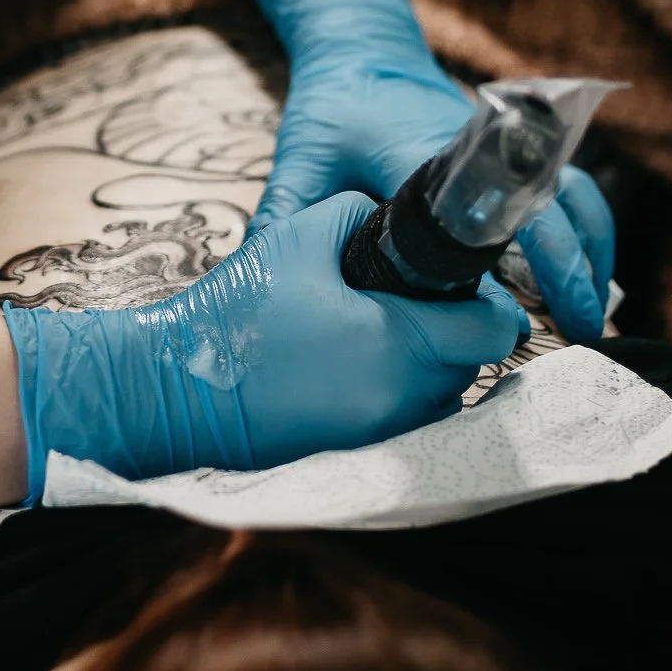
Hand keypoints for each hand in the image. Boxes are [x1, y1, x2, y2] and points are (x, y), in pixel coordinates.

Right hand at [3, 193, 527, 501]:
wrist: (178, 387)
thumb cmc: (241, 310)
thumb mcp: (303, 234)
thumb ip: (363, 214)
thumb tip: (396, 225)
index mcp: (402, 345)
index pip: (493, 329)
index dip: (481, 298)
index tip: (452, 279)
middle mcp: (407, 401)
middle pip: (470, 363)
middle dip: (447, 327)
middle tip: (397, 296)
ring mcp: (385, 436)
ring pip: (441, 394)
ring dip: (423, 362)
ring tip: (367, 329)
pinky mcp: (359, 456)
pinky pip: (406, 418)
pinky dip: (393, 390)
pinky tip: (347, 363)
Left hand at [248, 0, 614, 341]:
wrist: (361, 46)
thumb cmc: (333, 103)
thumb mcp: (303, 157)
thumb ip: (289, 213)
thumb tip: (264, 277)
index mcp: (421, 152)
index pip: (474, 210)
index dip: (506, 258)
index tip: (522, 309)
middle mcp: (474, 148)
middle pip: (542, 203)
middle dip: (567, 265)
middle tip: (579, 326)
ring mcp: (499, 146)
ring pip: (567, 193)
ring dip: (588, 247)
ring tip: (592, 309)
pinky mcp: (510, 151)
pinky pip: (564, 185)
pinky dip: (584, 225)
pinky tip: (587, 269)